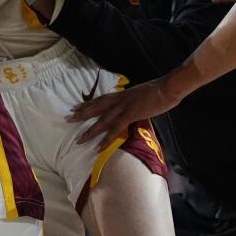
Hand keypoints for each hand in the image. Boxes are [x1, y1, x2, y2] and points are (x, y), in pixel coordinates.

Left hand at [68, 78, 183, 150]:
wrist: (168, 87)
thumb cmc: (159, 90)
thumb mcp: (142, 94)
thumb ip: (134, 99)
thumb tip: (133, 105)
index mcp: (123, 94)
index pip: (101, 98)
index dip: (88, 103)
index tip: (76, 107)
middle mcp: (120, 99)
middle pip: (96, 107)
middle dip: (82, 114)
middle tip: (68, 119)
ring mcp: (124, 107)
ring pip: (102, 120)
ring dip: (90, 130)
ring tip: (79, 139)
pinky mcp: (131, 115)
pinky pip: (115, 129)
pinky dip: (106, 139)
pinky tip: (98, 147)